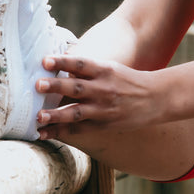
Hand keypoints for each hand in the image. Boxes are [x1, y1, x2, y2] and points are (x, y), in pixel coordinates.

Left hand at [35, 54, 164, 140]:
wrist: (156, 98)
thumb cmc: (128, 81)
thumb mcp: (111, 68)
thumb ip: (87, 68)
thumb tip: (60, 63)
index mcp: (104, 70)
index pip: (80, 64)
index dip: (62, 62)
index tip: (45, 61)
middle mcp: (103, 89)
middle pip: (76, 87)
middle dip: (56, 87)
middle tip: (37, 85)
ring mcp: (104, 108)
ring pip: (76, 112)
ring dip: (56, 115)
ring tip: (39, 117)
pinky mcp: (104, 124)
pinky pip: (80, 129)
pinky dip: (62, 131)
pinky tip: (46, 133)